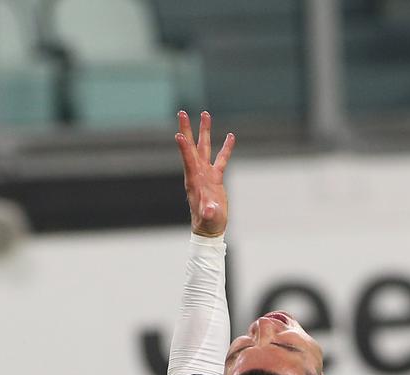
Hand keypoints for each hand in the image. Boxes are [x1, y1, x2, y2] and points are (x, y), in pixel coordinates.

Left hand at [175, 110, 234, 236]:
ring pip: (204, 148)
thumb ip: (209, 212)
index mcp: (193, 180)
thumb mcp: (209, 217)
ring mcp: (206, 173)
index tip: (179, 134)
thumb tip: (210, 209)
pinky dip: (225, 148)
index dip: (184, 148)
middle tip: (182, 112)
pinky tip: (230, 136)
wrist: (210, 227)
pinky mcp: (215, 177)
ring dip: (204, 131)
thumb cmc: (208, 222)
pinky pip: (221, 159)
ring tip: (206, 114)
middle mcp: (197, 173)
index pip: (188, 160)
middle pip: (191, 147)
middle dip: (187, 130)